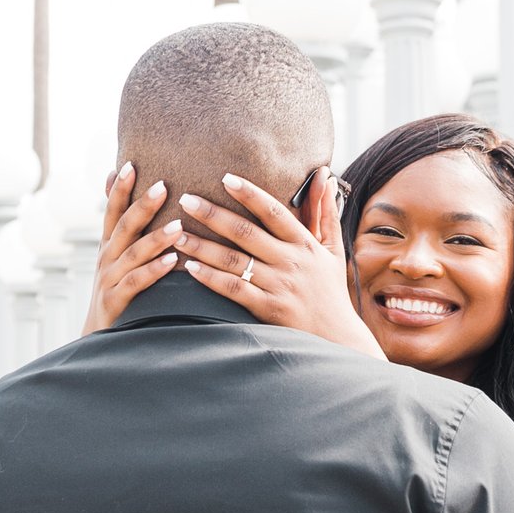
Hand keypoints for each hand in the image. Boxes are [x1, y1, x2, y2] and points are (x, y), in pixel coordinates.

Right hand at [83, 163, 178, 334]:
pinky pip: (136, 283)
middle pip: (124, 226)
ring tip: (178, 225)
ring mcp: (109, 280)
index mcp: (110, 245)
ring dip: (155, 238)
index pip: (113, 211)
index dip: (119, 189)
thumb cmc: (118, 293)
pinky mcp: (116, 302)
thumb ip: (126, 232)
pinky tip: (172, 261)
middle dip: (142, 205)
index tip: (130, 164)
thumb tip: (124, 197)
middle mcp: (107, 258)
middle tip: (163, 185)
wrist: (99, 341)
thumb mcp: (118, 259)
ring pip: (133, 254)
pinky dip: (153, 270)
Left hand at [172, 172, 383, 359]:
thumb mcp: (333, 248)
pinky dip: (211, 278)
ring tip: (177, 233)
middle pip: (246, 233)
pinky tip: (190, 268)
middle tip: (186, 199)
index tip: (225, 178)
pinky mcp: (267, 309)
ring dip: (203, 246)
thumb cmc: (330, 289)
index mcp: (305, 243)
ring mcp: (278, 286)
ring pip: (234, 261)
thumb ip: (325, 211)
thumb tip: (325, 176)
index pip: (274, 212)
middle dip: (213, 215)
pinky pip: (234, 290)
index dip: (250, 194)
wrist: (336, 336)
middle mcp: (291, 262)